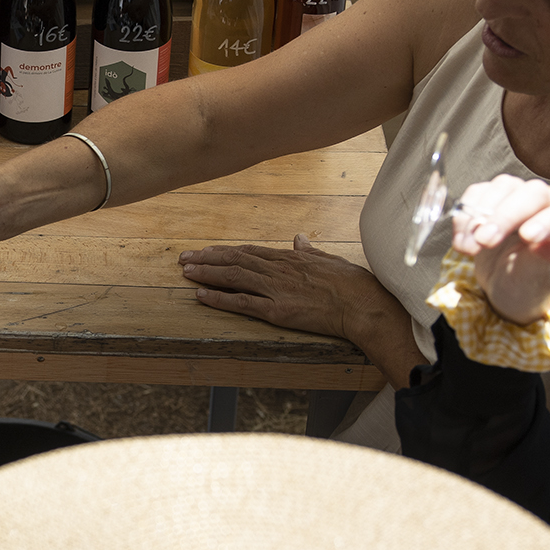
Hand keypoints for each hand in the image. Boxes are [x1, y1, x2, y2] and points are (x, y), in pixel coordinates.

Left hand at [179, 235, 399, 342]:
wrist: (364, 306)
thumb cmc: (353, 285)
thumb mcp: (329, 260)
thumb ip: (309, 251)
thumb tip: (298, 239)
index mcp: (291, 259)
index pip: (251, 252)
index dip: (226, 251)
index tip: (208, 250)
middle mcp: (279, 270)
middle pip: (236, 260)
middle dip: (207, 258)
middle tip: (185, 258)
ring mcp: (276, 290)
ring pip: (234, 277)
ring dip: (207, 274)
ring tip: (187, 272)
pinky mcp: (277, 311)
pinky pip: (241, 302)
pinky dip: (219, 298)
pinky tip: (201, 296)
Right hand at [447, 176, 549, 324]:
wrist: (501, 284)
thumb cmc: (527, 282)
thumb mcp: (537, 279)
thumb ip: (545, 262)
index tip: (528, 238)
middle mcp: (546, 202)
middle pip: (533, 193)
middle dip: (505, 216)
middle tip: (485, 241)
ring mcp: (517, 195)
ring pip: (502, 188)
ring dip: (479, 217)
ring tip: (470, 248)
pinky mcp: (490, 196)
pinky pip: (475, 194)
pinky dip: (464, 217)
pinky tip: (462, 241)